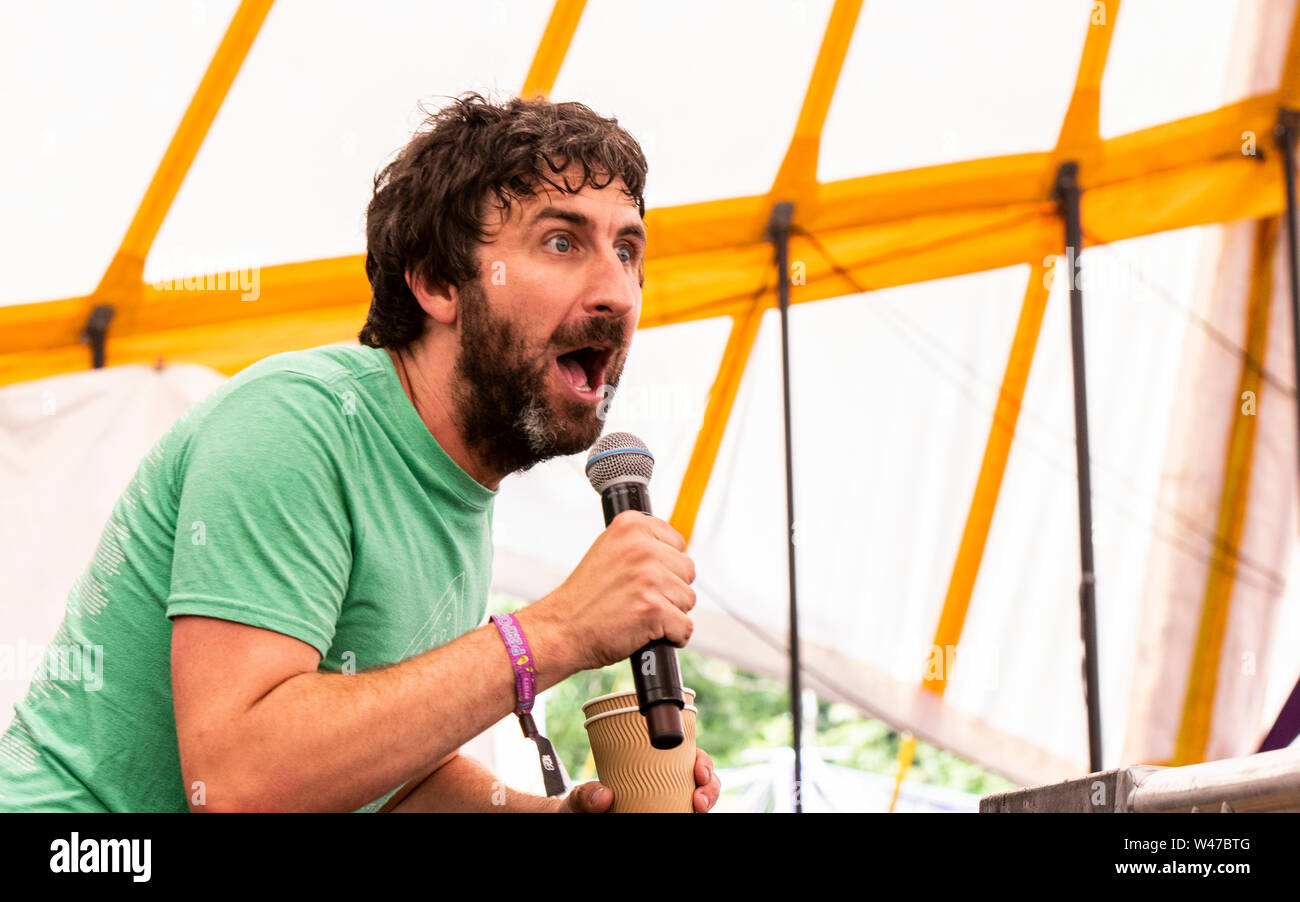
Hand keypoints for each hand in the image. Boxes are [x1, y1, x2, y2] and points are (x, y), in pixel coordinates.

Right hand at [522, 510, 696, 674]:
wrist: (562, 629)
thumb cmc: (585, 597)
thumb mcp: (609, 551)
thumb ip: (642, 544)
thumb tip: (676, 550)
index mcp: (631, 525)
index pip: (677, 542)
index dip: (664, 565)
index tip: (642, 577)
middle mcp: (642, 547)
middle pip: (687, 571)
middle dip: (669, 589)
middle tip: (637, 598)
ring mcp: (649, 578)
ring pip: (688, 599)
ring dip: (669, 613)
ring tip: (637, 614)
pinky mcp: (654, 609)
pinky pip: (684, 627)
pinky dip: (671, 637)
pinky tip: (646, 632)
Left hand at [559, 748, 720, 812]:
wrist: (576, 819)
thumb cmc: (580, 806)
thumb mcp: (579, 798)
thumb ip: (584, 796)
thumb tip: (604, 796)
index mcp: (650, 766)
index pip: (685, 757)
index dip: (701, 761)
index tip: (699, 769)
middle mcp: (665, 783)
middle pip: (701, 780)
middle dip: (710, 785)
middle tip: (700, 798)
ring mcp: (667, 803)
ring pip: (699, 800)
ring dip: (708, 800)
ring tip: (699, 809)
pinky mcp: (666, 814)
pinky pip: (685, 814)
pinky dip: (695, 815)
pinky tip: (693, 816)